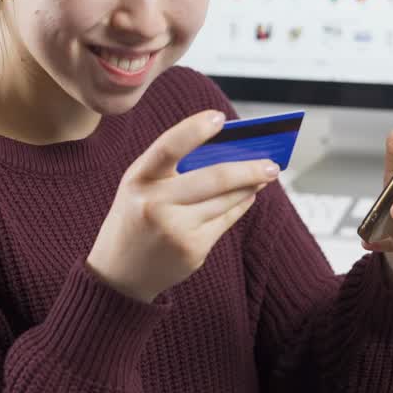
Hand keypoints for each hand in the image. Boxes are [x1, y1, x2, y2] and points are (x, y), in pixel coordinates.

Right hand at [86, 110, 279, 303]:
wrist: (119, 275)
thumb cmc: (136, 218)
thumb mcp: (141, 187)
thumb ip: (173, 168)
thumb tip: (228, 149)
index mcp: (137, 179)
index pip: (168, 147)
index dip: (194, 130)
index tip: (220, 118)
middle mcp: (155, 204)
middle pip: (213, 178)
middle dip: (249, 168)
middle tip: (272, 162)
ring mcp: (175, 230)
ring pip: (226, 200)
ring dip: (250, 185)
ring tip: (265, 174)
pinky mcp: (192, 250)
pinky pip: (226, 221)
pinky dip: (241, 204)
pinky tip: (248, 195)